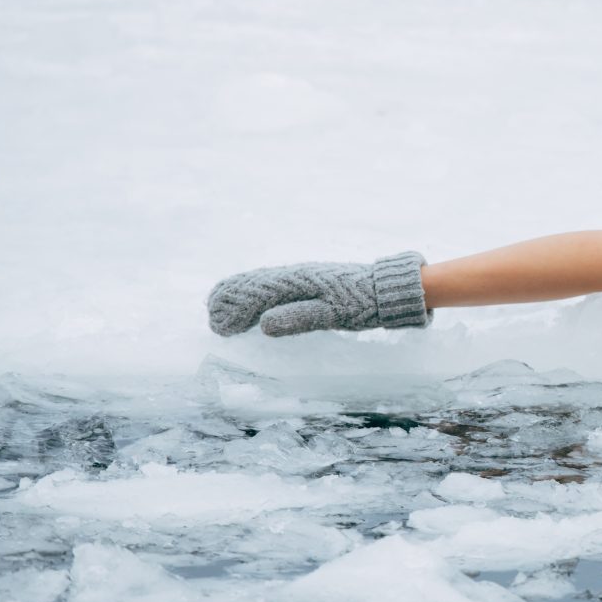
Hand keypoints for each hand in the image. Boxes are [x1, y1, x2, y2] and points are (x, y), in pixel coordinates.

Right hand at [206, 252, 431, 337]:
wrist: (390, 288)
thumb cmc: (364, 304)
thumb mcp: (332, 314)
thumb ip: (297, 317)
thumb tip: (262, 324)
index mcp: (297, 282)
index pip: (255, 293)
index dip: (233, 309)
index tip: (217, 326)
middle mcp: (296, 275)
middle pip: (255, 285)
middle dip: (231, 300)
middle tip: (211, 317)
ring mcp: (305, 276)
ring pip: (265, 283)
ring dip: (243, 295)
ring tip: (224, 306)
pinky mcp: (313, 280)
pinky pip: (278, 284)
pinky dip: (260, 292)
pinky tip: (259, 300)